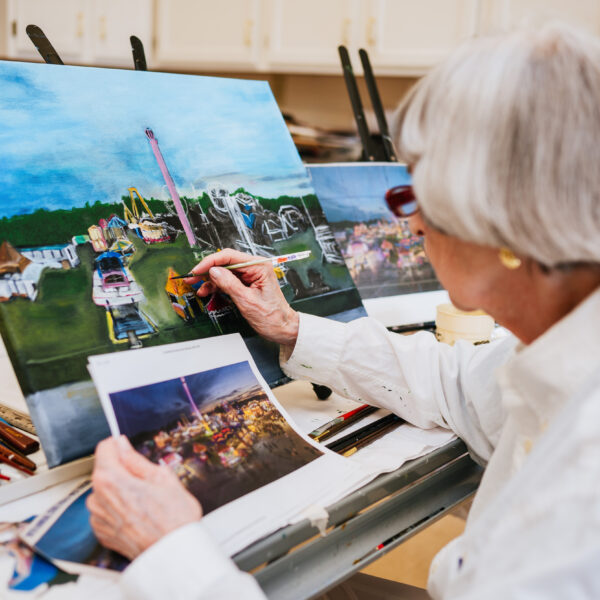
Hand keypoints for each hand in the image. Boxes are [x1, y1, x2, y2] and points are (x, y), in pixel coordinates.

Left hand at [87, 436, 201, 559]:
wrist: (173, 554)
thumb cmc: (173, 519)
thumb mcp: (162, 477)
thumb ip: (136, 459)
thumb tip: (123, 445)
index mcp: (110, 479)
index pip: (104, 448)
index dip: (119, 445)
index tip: (129, 450)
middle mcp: (97, 498)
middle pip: (104, 470)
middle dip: (122, 470)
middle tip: (147, 480)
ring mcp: (98, 518)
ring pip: (105, 491)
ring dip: (119, 490)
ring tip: (145, 500)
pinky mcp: (102, 533)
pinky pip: (106, 511)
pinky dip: (119, 509)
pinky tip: (138, 514)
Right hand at [186, 249, 298, 346]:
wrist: (283, 328)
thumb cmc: (272, 317)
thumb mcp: (247, 301)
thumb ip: (229, 284)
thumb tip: (213, 271)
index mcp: (259, 266)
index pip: (229, 256)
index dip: (210, 262)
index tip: (197, 270)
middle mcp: (255, 267)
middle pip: (225, 262)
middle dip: (207, 270)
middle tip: (192, 277)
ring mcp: (251, 275)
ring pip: (224, 271)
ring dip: (210, 279)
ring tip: (198, 286)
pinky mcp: (247, 283)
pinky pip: (228, 280)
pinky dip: (217, 285)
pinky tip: (207, 290)